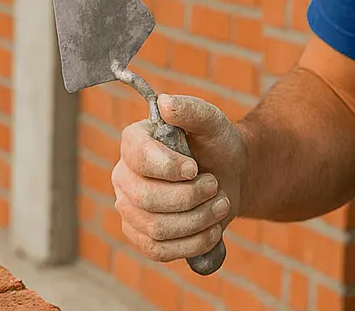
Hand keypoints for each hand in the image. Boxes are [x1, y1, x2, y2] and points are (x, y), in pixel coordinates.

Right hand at [112, 94, 247, 262]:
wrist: (230, 176)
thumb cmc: (216, 145)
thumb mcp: (212, 122)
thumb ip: (191, 110)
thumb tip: (165, 103)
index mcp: (134, 142)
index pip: (137, 157)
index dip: (168, 167)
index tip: (195, 168)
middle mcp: (124, 176)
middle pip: (147, 199)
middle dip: (190, 196)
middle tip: (214, 185)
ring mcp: (129, 209)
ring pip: (156, 228)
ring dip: (198, 220)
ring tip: (219, 204)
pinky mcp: (141, 237)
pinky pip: (160, 250)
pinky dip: (192, 243)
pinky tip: (210, 229)